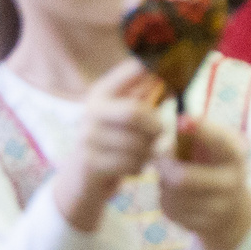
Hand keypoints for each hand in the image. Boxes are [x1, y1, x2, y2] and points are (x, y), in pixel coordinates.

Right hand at [50, 59, 165, 233]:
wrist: (80, 180)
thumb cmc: (113, 144)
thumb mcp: (124, 117)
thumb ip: (145, 97)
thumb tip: (169, 75)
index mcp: (102, 92)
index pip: (133, 69)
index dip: (155, 71)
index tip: (170, 82)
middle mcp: (91, 110)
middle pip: (134, 112)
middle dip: (155, 127)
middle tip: (160, 134)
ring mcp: (87, 136)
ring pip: (137, 143)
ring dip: (148, 153)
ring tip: (143, 154)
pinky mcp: (89, 162)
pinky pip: (130, 164)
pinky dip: (139, 168)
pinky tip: (131, 167)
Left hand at [156, 117, 250, 249]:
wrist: (232, 211)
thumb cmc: (214, 168)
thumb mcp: (212, 148)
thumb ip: (193, 138)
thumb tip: (165, 139)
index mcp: (235, 157)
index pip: (220, 142)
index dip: (201, 130)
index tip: (183, 120)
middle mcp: (232, 183)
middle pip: (182, 178)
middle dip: (164, 168)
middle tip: (159, 161)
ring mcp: (218, 208)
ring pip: (171, 194)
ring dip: (164, 184)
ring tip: (172, 178)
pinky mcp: (201, 225)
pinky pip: (169, 209)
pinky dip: (166, 199)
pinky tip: (177, 196)